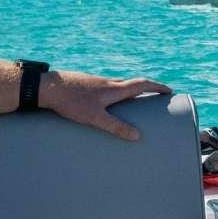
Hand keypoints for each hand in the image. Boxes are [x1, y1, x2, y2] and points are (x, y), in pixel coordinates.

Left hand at [40, 71, 174, 141]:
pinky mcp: (86, 84)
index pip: (142, 84)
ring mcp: (96, 82)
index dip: (157, 87)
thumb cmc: (71, 102)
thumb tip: (137, 137)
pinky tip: (108, 103)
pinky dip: (116, 93)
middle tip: (156, 97)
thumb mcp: (95, 118)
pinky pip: (107, 88)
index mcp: (114, 88)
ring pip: (119, 85)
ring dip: (131, 90)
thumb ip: (116, 127)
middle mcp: (108, 82)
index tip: (169, 91)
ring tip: (135, 102)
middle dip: (147, 89)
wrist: (48, 87)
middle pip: (132, 83)